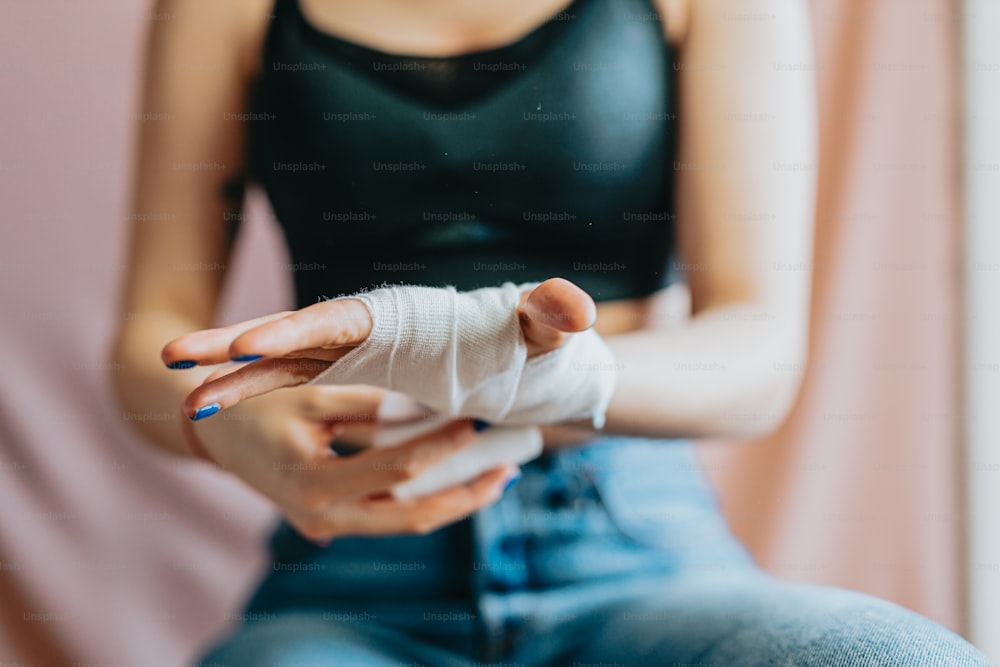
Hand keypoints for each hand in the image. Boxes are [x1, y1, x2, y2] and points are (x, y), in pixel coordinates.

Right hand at [163, 278, 595, 418]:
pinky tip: (222, 418)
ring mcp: (347, 368)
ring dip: (234, 384)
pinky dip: (258, 405)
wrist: (520, 373)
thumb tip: (570, 309)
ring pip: (280, 374)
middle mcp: (359, 340)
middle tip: (171, 353)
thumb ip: (548, 313)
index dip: (292, 329)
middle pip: (288, 341)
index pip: (335, 319)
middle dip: (233, 347)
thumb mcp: (538, 332)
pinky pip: (297, 401)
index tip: (247, 343)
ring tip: (185, 400)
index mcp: (390, 319)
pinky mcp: (347, 393)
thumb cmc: (522, 348)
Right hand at [187, 384, 517, 539]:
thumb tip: (428, 404)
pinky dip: (421, 499)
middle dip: (464, 496)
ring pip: (402, 522)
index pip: (397, 469)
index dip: (441, 445)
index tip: (477, 421)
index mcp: (314, 484)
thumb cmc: (252, 401)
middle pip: (411, 517)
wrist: (205, 427)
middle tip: (509, 471)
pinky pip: (385, 515)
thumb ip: (367, 401)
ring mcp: (323, 524)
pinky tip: (455, 480)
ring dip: (450, 501)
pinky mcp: (326, 519)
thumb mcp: (307, 393)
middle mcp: (321, 516)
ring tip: (496, 477)